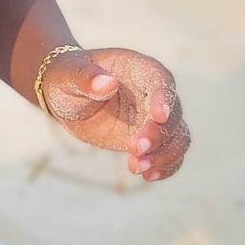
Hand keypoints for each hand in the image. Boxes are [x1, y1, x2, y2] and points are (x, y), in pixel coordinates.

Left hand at [39, 46, 189, 181]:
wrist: (68, 98)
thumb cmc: (67, 77)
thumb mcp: (69, 75)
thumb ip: (86, 78)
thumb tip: (107, 83)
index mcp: (137, 68)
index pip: (160, 79)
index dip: (163, 97)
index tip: (159, 116)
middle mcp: (152, 91)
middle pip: (172, 112)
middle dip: (158, 133)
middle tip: (134, 149)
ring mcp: (153, 116)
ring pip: (177, 135)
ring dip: (164, 154)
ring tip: (136, 168)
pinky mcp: (150, 138)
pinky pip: (170, 152)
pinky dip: (166, 166)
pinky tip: (148, 176)